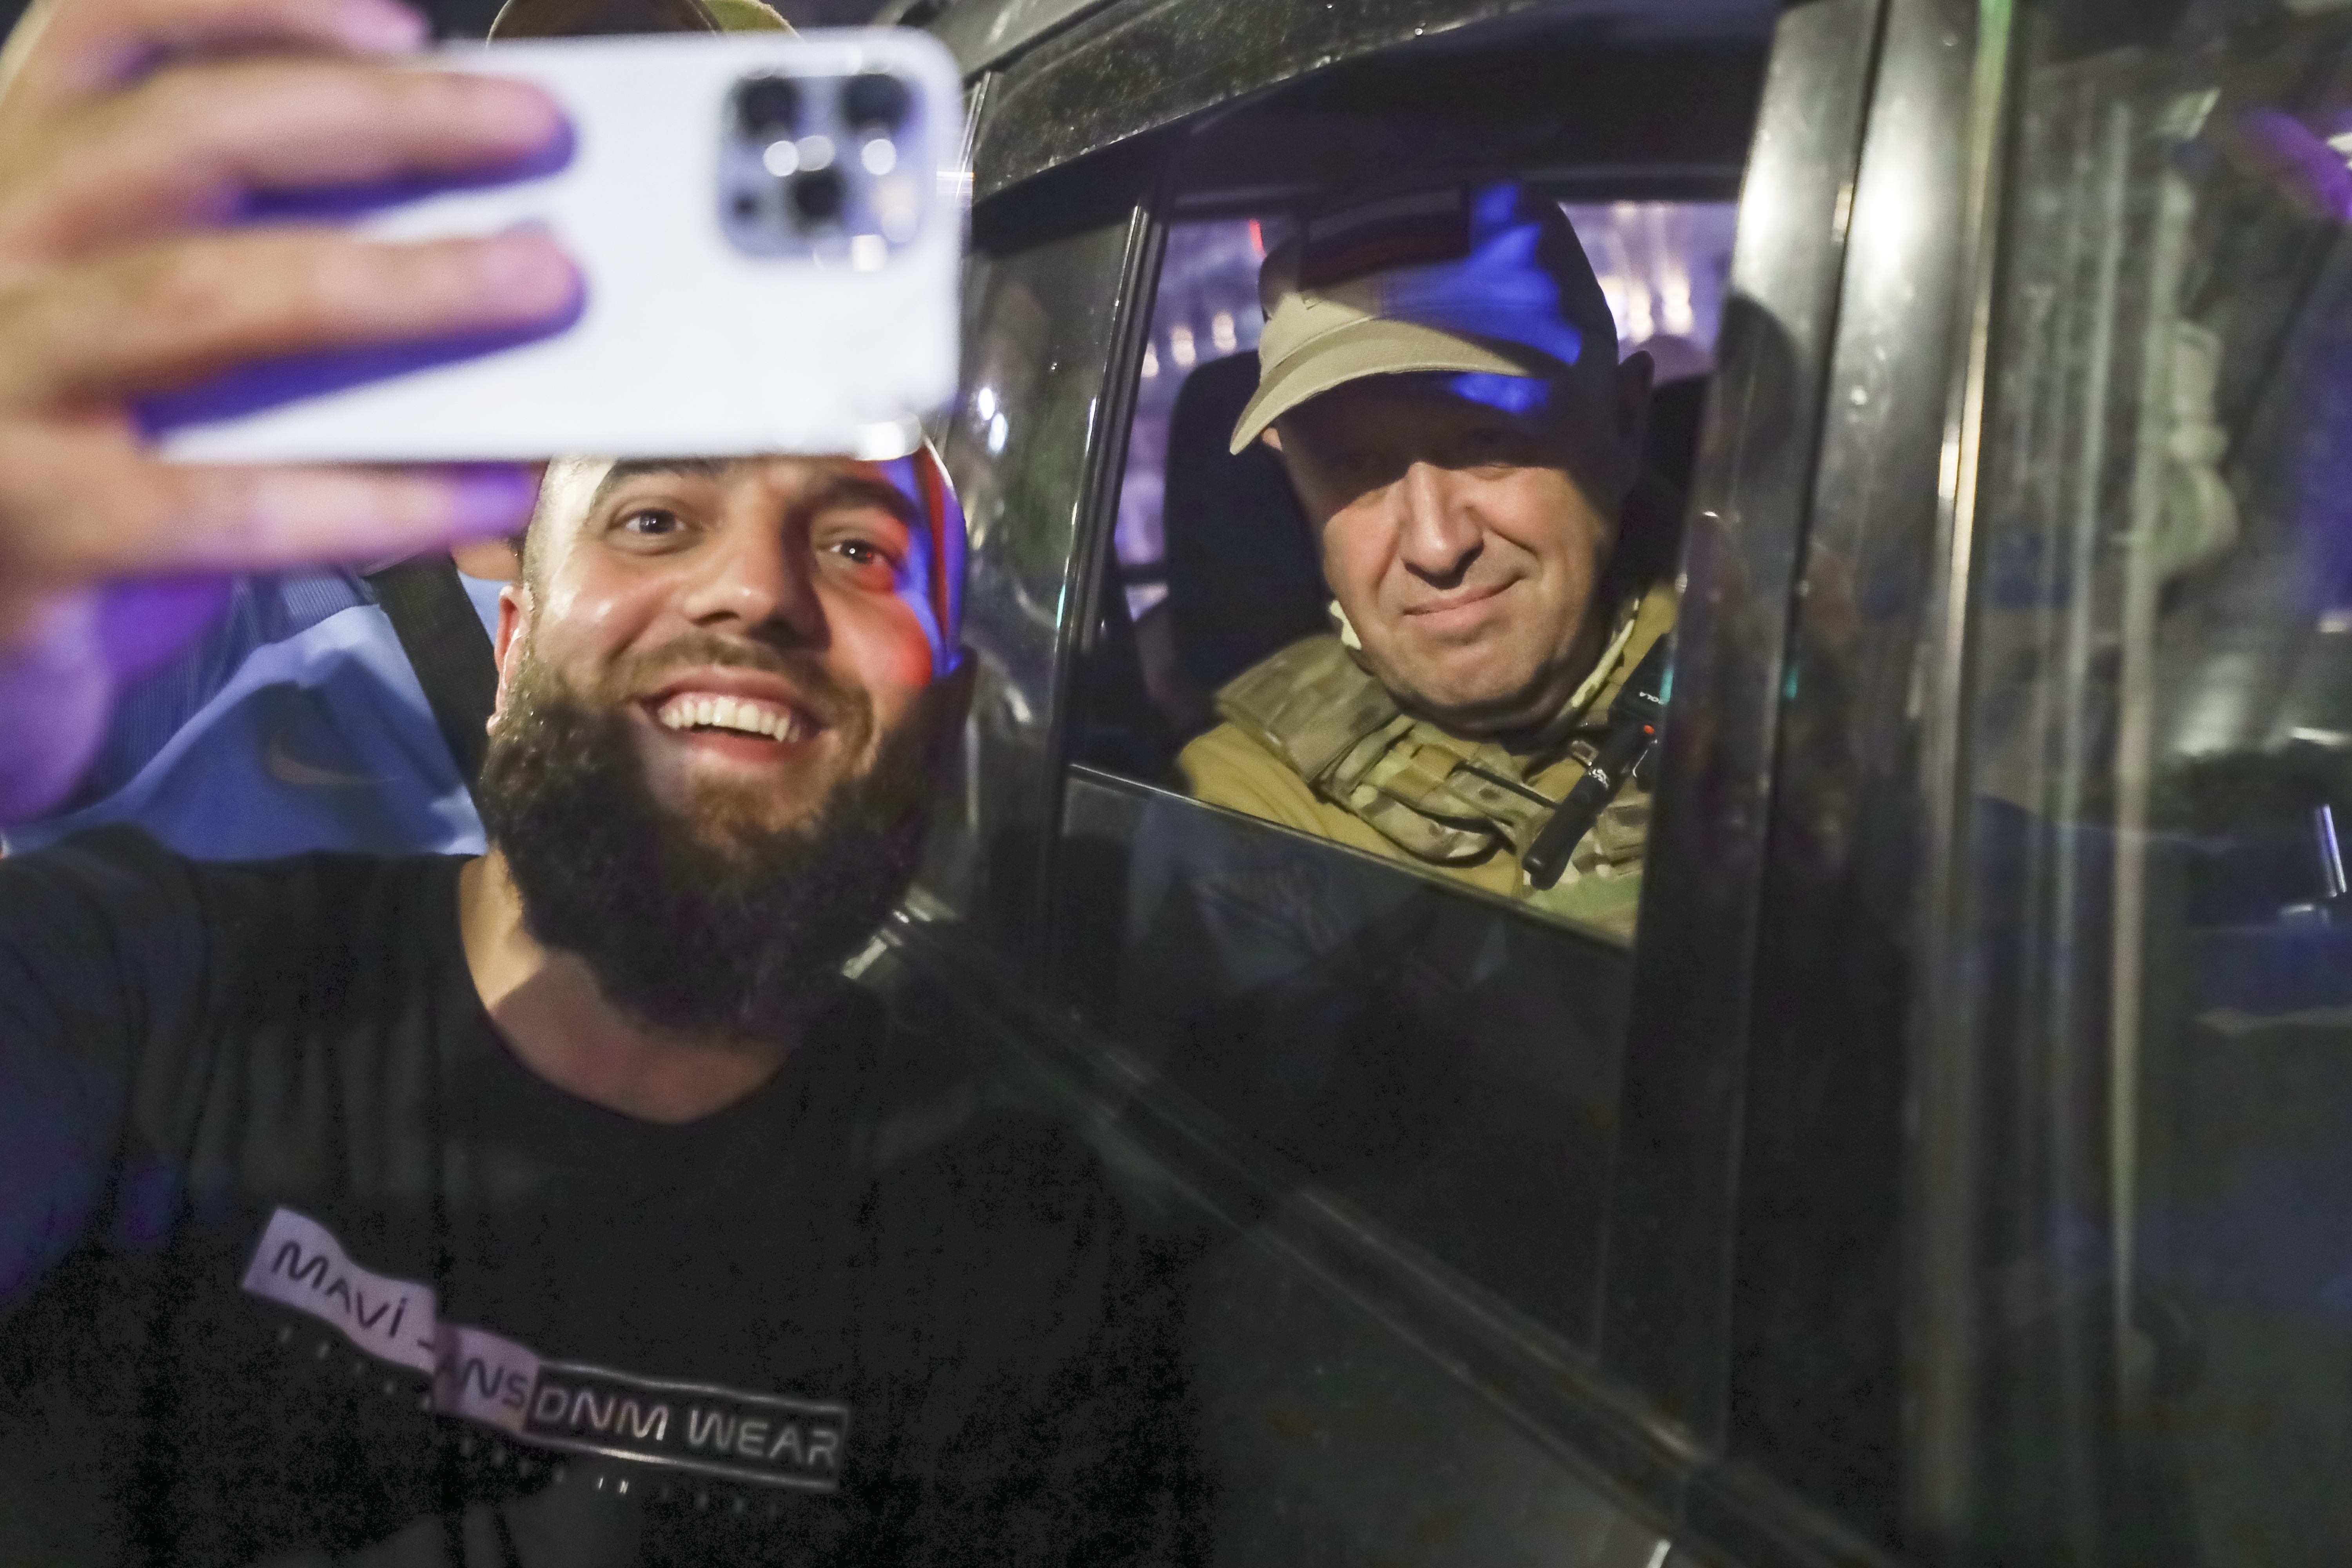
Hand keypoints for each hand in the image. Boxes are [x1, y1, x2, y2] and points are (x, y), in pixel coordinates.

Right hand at [0, 0, 575, 821]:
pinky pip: (236, 503)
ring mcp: (6, 395)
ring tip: (543, 282)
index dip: (253, 12)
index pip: (110, 43)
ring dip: (402, 285)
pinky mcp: (44, 530)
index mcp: (16, 197)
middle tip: (537, 133)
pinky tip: (489, 486)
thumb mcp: (147, 356)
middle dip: (379, 124)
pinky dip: (383, 494)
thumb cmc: (80, 479)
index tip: (401, 29)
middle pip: (189, 141)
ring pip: (214, 299)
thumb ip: (260, 284)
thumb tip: (465, 242)